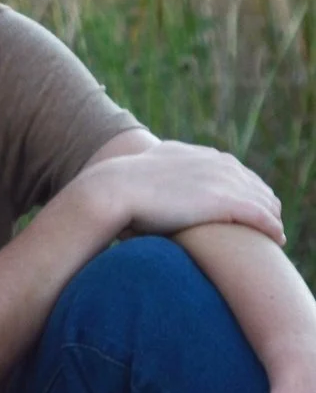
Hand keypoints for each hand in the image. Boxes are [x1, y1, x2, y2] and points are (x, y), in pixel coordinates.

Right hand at [84, 142, 283, 243]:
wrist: (113, 189)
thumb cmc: (117, 190)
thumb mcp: (139, 173)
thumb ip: (153, 176)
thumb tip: (144, 190)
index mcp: (194, 154)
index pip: (233, 169)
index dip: (244, 188)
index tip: (247, 205)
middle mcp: (213, 162)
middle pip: (253, 183)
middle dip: (263, 202)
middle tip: (267, 223)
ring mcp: (221, 179)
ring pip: (263, 199)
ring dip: (272, 216)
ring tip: (275, 233)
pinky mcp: (225, 201)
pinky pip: (261, 216)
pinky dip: (272, 227)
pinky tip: (277, 238)